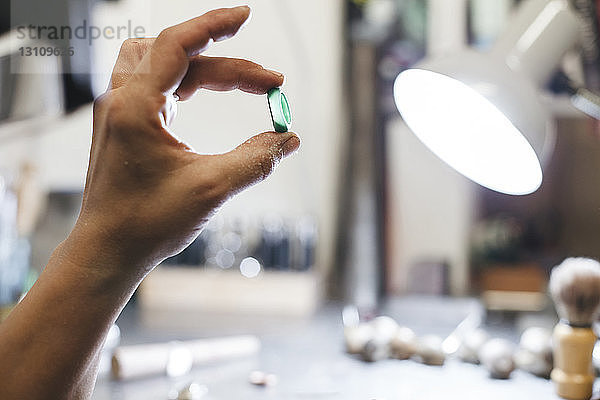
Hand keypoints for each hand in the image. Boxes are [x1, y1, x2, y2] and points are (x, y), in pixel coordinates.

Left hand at [72, 6, 299, 273]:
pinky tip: (203, 98)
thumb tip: (289, 139)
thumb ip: (256, 159)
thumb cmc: (148, 222)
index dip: (215, 25)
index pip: (176, 44)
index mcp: (135, 107)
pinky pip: (154, 86)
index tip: (246, 16)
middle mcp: (121, 101)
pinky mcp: (123, 126)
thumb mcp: (211, 188)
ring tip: (238, 80)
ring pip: (160, 65)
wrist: (108, 251)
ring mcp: (118, 112)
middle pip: (177, 56)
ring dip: (200, 66)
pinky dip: (185, 84)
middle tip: (269, 85)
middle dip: (228, 64)